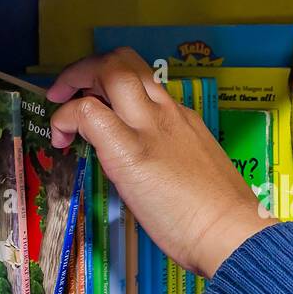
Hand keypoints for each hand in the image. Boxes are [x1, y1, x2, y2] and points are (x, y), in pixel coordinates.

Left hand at [47, 48, 277, 278]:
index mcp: (182, 119)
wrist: (231, 232)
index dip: (110, 83)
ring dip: (75, 79)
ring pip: (110, 70)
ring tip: (60, 105)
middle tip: (70, 92)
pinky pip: (88, 112)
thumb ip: (170, 158)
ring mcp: (149, 126)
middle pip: (124, 60)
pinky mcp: (129, 150)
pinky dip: (65, 118)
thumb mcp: (195, 171)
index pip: (142, 80)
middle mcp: (166, 113)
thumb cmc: (219, 216)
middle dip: (88, 67)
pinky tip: (62, 140)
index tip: (97, 104)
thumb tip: (145, 168)